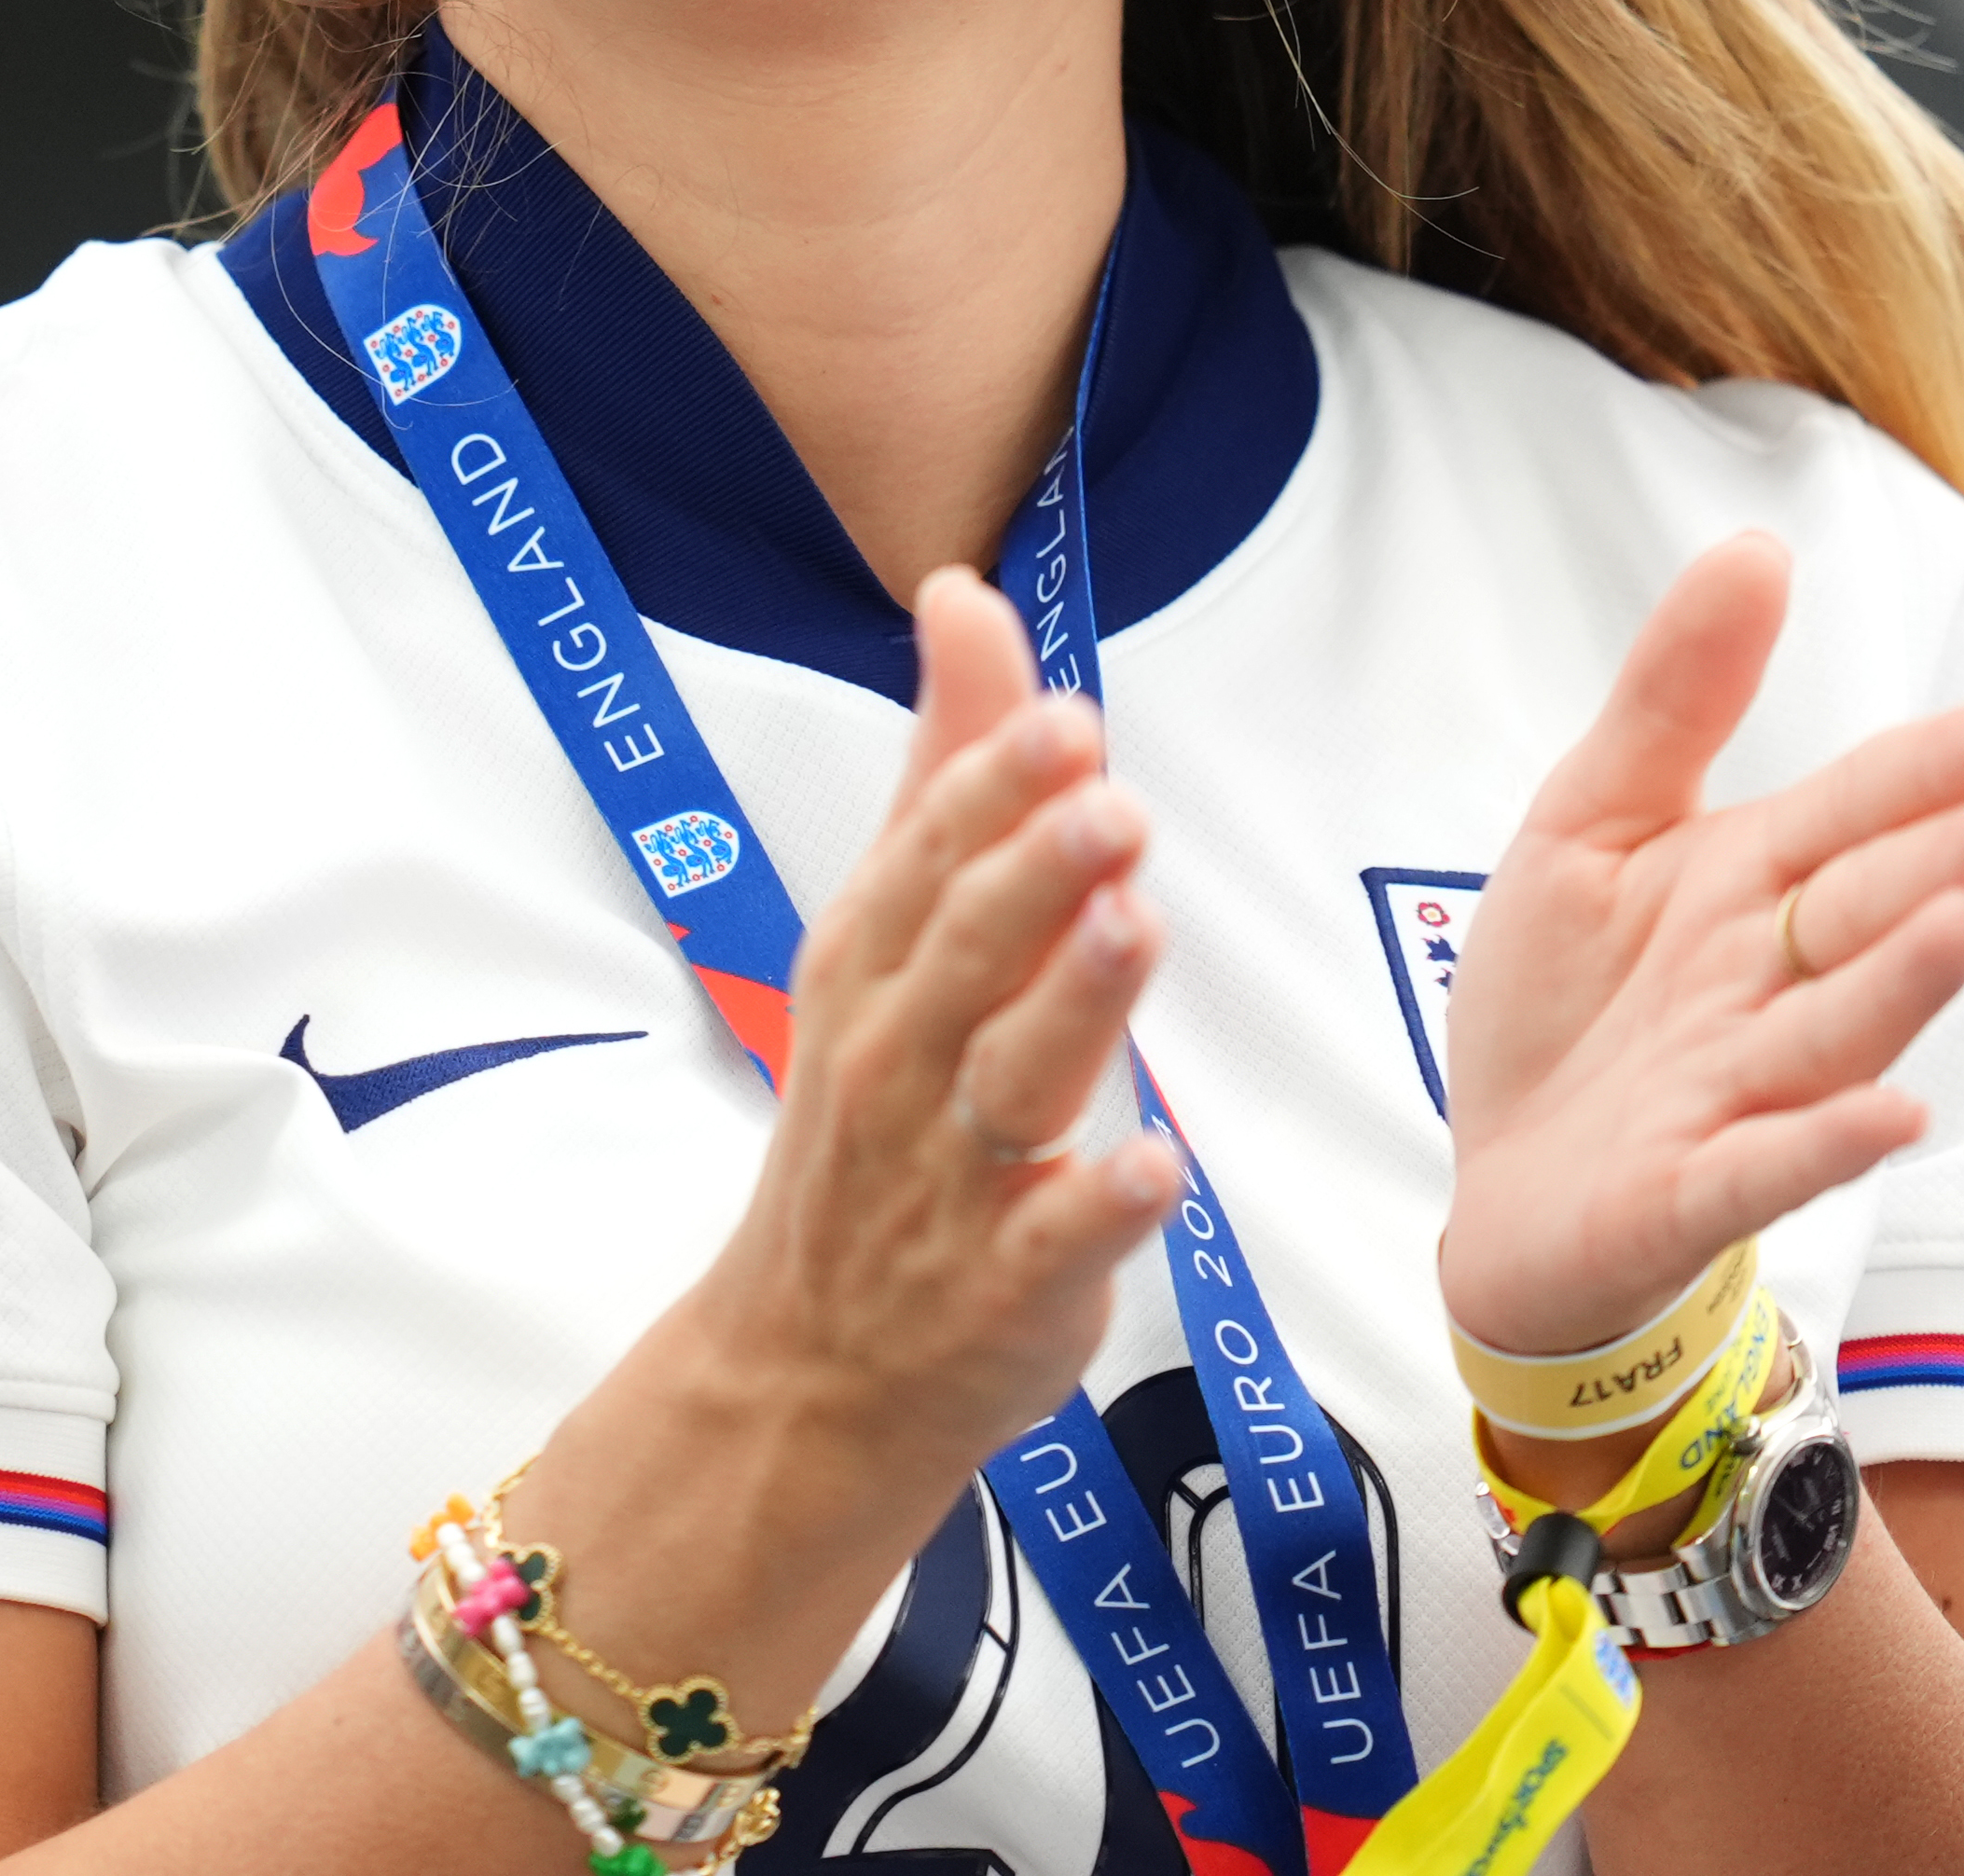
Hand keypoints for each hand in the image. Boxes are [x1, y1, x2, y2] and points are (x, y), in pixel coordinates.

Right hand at [669, 565, 1187, 1502]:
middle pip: (965, 954)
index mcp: (876, 966)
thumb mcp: (886, 936)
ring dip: (1069, 1006)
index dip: (994, 789)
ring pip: (1008, 1080)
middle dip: (1032, 874)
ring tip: (1131, 927)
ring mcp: (946, 1178)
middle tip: (1109, 802)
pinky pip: (1050, 1243)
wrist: (809, 1363)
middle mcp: (902, 1059)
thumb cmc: (872, 1117)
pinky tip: (1154, 1166)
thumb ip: (944, 769)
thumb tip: (965, 598)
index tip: (1064, 718)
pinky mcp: (1004, 1289)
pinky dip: (1099, 1207)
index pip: (930, 858)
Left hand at [1432, 534, 1963, 1365]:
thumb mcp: (1593, 822)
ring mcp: (1737, 1093)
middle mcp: (1766, 988)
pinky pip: (1766, 1166)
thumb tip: (1757, 548)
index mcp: (1751, 890)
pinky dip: (1823, 1143)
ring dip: (1905, 985)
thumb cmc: (1567, 1000)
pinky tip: (1891, 1115)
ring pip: (1837, 1033)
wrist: (1501, 1180)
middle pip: (1867, 919)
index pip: (1857, 816)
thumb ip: (1673, 699)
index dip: (1932, 774)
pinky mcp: (1687, 1189)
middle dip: (1948, 869)